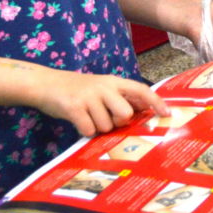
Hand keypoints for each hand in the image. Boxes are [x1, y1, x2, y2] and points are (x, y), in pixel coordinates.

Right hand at [36, 71, 167, 137]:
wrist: (45, 84)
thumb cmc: (77, 90)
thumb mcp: (101, 88)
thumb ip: (119, 98)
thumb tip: (141, 113)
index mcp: (113, 81)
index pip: (140, 89)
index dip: (155, 102)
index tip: (167, 114)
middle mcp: (104, 86)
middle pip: (125, 114)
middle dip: (117, 123)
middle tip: (105, 119)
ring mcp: (88, 96)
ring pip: (105, 126)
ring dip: (98, 128)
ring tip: (87, 116)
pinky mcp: (74, 107)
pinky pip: (88, 130)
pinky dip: (84, 130)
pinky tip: (78, 120)